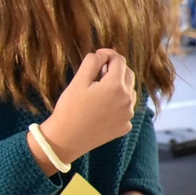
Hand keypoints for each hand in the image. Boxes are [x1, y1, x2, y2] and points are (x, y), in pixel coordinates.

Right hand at [39, 50, 137, 164]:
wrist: (66, 139)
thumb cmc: (70, 108)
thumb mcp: (78, 80)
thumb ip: (93, 62)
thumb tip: (103, 56)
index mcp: (116, 86)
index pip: (119, 60)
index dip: (108, 55)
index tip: (98, 56)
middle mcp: (128, 100)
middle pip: (128, 74)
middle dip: (115, 69)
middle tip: (97, 73)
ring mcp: (128, 115)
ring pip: (129, 91)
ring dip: (118, 86)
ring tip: (98, 91)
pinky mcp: (125, 126)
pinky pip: (126, 108)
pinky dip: (117, 103)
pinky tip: (101, 108)